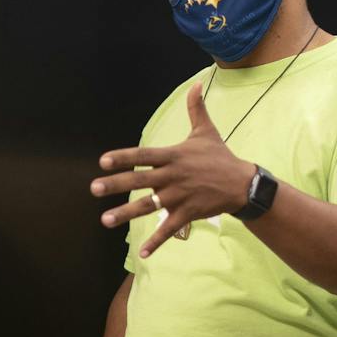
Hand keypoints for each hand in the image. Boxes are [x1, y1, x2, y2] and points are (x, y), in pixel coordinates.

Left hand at [92, 82, 252, 257]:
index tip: (103, 161)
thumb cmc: (220, 157)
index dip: (123, 157)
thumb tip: (196, 83)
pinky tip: (142, 254)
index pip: (143, 155)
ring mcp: (180, 196)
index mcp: (173, 156)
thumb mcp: (206, 131)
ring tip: (105, 220)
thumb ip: (196, 108)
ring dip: (126, 214)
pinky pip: (169, 229)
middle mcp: (173, 176)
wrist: (242, 184)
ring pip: (149, 206)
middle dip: (115, 184)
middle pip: (140, 180)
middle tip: (93, 188)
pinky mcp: (188, 213)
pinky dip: (157, 242)